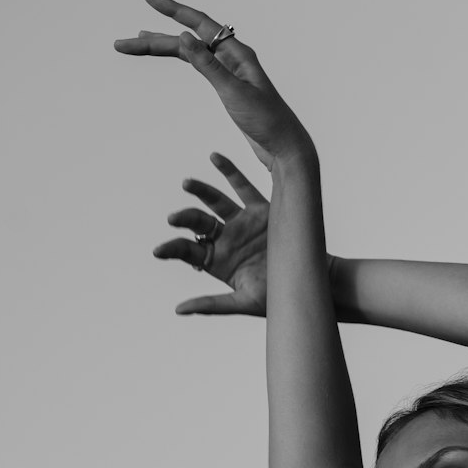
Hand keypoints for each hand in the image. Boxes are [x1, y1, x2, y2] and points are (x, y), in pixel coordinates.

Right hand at [114, 0, 314, 171]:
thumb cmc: (267, 122)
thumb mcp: (234, 93)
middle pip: (187, 41)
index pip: (199, 23)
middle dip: (155, 41)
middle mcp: (232, 57)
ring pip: (190, 53)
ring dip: (164, 48)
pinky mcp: (228, 87)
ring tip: (137, 43)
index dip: (172, 10)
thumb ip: (208, 65)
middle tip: (124, 43)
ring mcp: (230, 71)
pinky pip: (199, 65)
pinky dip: (182, 58)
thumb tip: (184, 36)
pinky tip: (173, 53)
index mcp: (236, 53)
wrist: (285, 148)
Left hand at [154, 152, 270, 315]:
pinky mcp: (261, 209)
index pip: (188, 250)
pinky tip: (214, 157)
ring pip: (216, 201)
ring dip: (200, 191)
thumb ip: (211, 305)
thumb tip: (178, 310)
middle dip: (185, 218)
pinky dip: (229, 171)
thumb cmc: (277, 297)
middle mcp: (227, 239)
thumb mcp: (243, 303)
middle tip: (173, 218)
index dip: (172, 249)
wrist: (309, 282)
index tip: (158, 251)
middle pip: (198, 223)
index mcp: (218, 261)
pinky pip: (243, 186)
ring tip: (186, 183)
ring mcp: (243, 222)